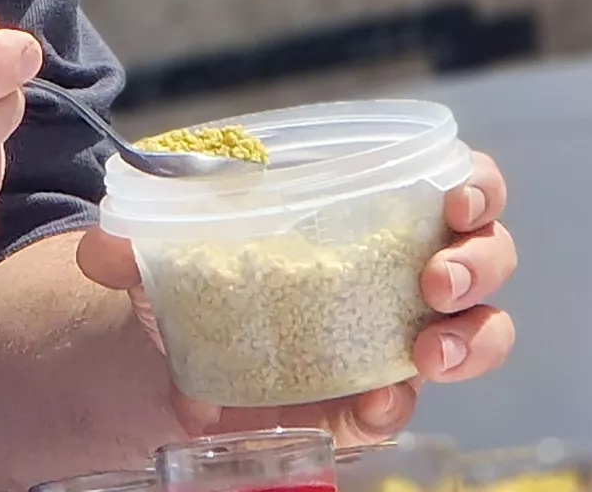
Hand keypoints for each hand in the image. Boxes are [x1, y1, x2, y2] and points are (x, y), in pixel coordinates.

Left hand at [76, 152, 517, 444]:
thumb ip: (138, 247)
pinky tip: (375, 403)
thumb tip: (101, 250)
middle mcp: (412, 272)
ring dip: (471, 339)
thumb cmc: (213, 274)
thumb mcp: (175, 251)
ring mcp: (402, 338)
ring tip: (429, 350)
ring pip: (480, 334)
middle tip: (435, 280)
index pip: (460, 186)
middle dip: (479, 266)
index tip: (452, 197)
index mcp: (383, 211)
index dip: (475, 187)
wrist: (184, 358)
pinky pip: (406, 404)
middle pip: (489, 258)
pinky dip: (397, 404)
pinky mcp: (374, 399)